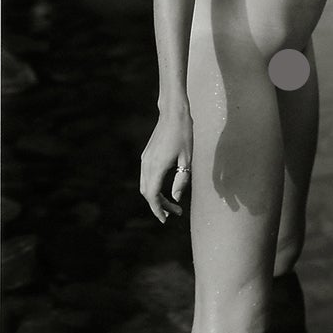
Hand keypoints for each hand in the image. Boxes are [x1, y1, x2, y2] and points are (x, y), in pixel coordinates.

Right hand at [140, 107, 192, 222]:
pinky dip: (153, 187)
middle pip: (146, 193)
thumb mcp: (188, 159)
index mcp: (157, 166)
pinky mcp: (146, 156)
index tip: (167, 219)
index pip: (152, 195)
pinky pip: (146, 177)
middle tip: (174, 213)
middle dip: (158, 205)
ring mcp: (145, 159)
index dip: (158, 209)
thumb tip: (175, 197)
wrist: (173, 113)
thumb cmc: (184, 134)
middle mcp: (147, 164)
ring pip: (145, 185)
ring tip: (171, 205)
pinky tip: (165, 190)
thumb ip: (182, 179)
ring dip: (155, 197)